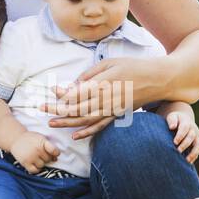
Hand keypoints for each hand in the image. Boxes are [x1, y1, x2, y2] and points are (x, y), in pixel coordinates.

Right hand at [10, 131, 60, 173]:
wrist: (16, 139)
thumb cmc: (31, 139)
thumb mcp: (41, 138)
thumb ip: (49, 147)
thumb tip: (55, 159)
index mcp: (42, 142)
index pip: (54, 150)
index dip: (56, 153)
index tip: (54, 154)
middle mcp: (37, 149)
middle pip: (48, 159)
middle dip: (46, 157)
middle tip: (40, 154)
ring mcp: (31, 156)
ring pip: (42, 165)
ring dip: (40, 163)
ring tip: (35, 157)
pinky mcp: (25, 162)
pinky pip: (34, 171)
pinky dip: (35, 169)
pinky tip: (34, 164)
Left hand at [40, 57, 162, 139]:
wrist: (157, 79)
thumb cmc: (132, 66)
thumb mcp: (110, 63)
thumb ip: (90, 75)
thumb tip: (73, 86)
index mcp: (103, 84)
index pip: (77, 93)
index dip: (62, 94)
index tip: (52, 91)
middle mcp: (105, 100)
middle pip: (77, 108)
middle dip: (57, 109)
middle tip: (41, 108)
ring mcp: (112, 109)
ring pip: (85, 119)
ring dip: (67, 123)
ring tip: (51, 123)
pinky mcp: (117, 115)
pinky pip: (100, 126)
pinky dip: (87, 132)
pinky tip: (75, 136)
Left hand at [166, 110, 198, 162]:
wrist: (184, 120)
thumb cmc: (176, 120)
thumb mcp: (172, 117)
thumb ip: (172, 120)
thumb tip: (172, 127)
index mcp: (186, 122)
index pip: (185, 128)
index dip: (180, 135)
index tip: (175, 142)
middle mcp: (193, 130)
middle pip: (191, 137)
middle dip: (185, 144)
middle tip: (178, 151)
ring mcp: (197, 137)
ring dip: (193, 153)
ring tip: (186, 161)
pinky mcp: (198, 143)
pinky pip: (198, 151)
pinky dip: (194, 157)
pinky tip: (187, 163)